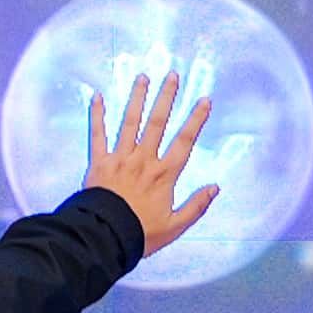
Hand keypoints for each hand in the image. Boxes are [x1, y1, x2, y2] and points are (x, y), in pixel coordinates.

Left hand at [85, 71, 222, 256]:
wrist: (104, 237)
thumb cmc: (141, 234)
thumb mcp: (175, 226)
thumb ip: (196, 206)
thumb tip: (215, 187)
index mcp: (164, 175)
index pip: (184, 141)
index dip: (195, 119)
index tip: (204, 100)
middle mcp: (143, 160)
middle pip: (158, 123)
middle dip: (166, 97)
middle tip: (173, 75)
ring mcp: (120, 158)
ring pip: (130, 122)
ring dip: (137, 98)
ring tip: (143, 77)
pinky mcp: (98, 162)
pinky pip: (97, 135)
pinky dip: (97, 115)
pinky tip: (97, 96)